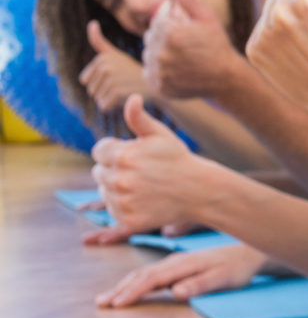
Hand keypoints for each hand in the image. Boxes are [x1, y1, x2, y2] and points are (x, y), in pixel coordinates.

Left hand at [79, 22, 146, 111]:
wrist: (158, 85)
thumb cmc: (133, 71)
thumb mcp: (116, 54)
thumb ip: (99, 41)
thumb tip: (91, 22)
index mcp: (102, 59)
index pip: (85, 80)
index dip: (99, 83)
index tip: (115, 77)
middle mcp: (105, 67)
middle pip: (91, 91)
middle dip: (104, 92)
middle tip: (123, 86)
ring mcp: (111, 80)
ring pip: (97, 99)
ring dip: (110, 100)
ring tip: (126, 91)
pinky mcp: (117, 93)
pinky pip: (104, 107)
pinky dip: (114, 107)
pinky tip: (127, 99)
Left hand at [90, 96, 212, 236]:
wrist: (199, 190)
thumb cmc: (178, 159)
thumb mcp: (160, 135)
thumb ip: (139, 119)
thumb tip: (132, 98)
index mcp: (123, 156)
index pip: (99, 151)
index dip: (115, 151)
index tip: (132, 155)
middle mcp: (120, 179)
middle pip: (99, 172)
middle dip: (114, 170)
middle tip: (139, 172)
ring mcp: (123, 201)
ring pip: (104, 192)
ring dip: (117, 188)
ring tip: (142, 186)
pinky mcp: (128, 219)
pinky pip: (113, 210)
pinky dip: (123, 206)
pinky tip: (142, 199)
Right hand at [95, 243, 267, 306]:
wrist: (247, 254)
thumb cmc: (237, 269)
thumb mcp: (223, 279)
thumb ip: (200, 285)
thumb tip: (176, 292)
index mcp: (183, 265)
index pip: (152, 279)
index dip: (133, 292)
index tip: (117, 305)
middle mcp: (174, 262)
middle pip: (141, 275)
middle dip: (119, 289)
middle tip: (100, 304)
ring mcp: (174, 263)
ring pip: (143, 274)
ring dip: (123, 286)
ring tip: (106, 299)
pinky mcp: (176, 266)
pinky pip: (149, 275)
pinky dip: (134, 282)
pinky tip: (127, 290)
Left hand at [143, 0, 243, 100]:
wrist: (227, 78)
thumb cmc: (218, 46)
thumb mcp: (207, 19)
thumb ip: (188, 0)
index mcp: (170, 34)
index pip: (155, 26)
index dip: (169, 29)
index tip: (183, 37)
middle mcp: (162, 53)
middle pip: (150, 43)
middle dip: (162, 43)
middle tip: (183, 50)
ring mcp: (160, 72)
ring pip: (149, 59)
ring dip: (159, 59)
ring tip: (180, 61)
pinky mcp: (160, 87)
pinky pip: (151, 76)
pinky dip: (160, 75)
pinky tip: (176, 72)